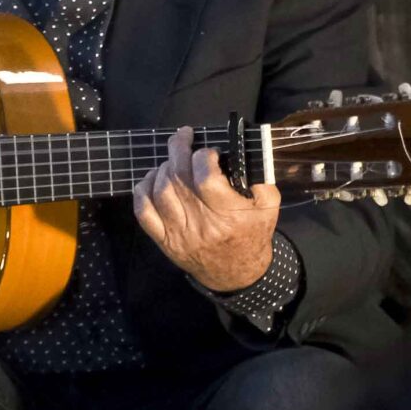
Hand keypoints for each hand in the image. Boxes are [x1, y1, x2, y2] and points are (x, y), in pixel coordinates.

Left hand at [132, 125, 278, 291]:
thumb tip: (239, 152)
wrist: (237, 273)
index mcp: (228, 215)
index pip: (205, 178)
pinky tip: (152, 178)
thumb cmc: (252, 234)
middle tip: (183, 136)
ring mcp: (178, 233)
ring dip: (163, 169)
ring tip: (173, 160)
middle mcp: (201, 224)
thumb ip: (259, 179)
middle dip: (178, 149)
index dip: (203, 157)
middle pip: (179, 179)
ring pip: (160, 192)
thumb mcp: (268, 207)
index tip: (209, 152)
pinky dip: (142, 190)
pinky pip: (143, 212)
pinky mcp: (163, 240)